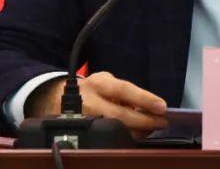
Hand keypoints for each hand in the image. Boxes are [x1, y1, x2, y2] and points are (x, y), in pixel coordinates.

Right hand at [27, 71, 168, 138]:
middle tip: (162, 121)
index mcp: (98, 84)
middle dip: (145, 120)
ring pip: (116, 130)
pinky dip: (126, 136)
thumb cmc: (92, 89)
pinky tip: (136, 133)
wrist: (58, 99)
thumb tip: (149, 105)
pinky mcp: (85, 133)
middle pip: (121, 116)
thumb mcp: (106, 81)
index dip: (144, 98)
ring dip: (138, 131)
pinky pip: (109, 137)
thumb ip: (124, 92)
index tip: (162, 106)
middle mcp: (90, 102)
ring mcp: (86, 120)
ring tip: (151, 127)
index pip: (124, 90)